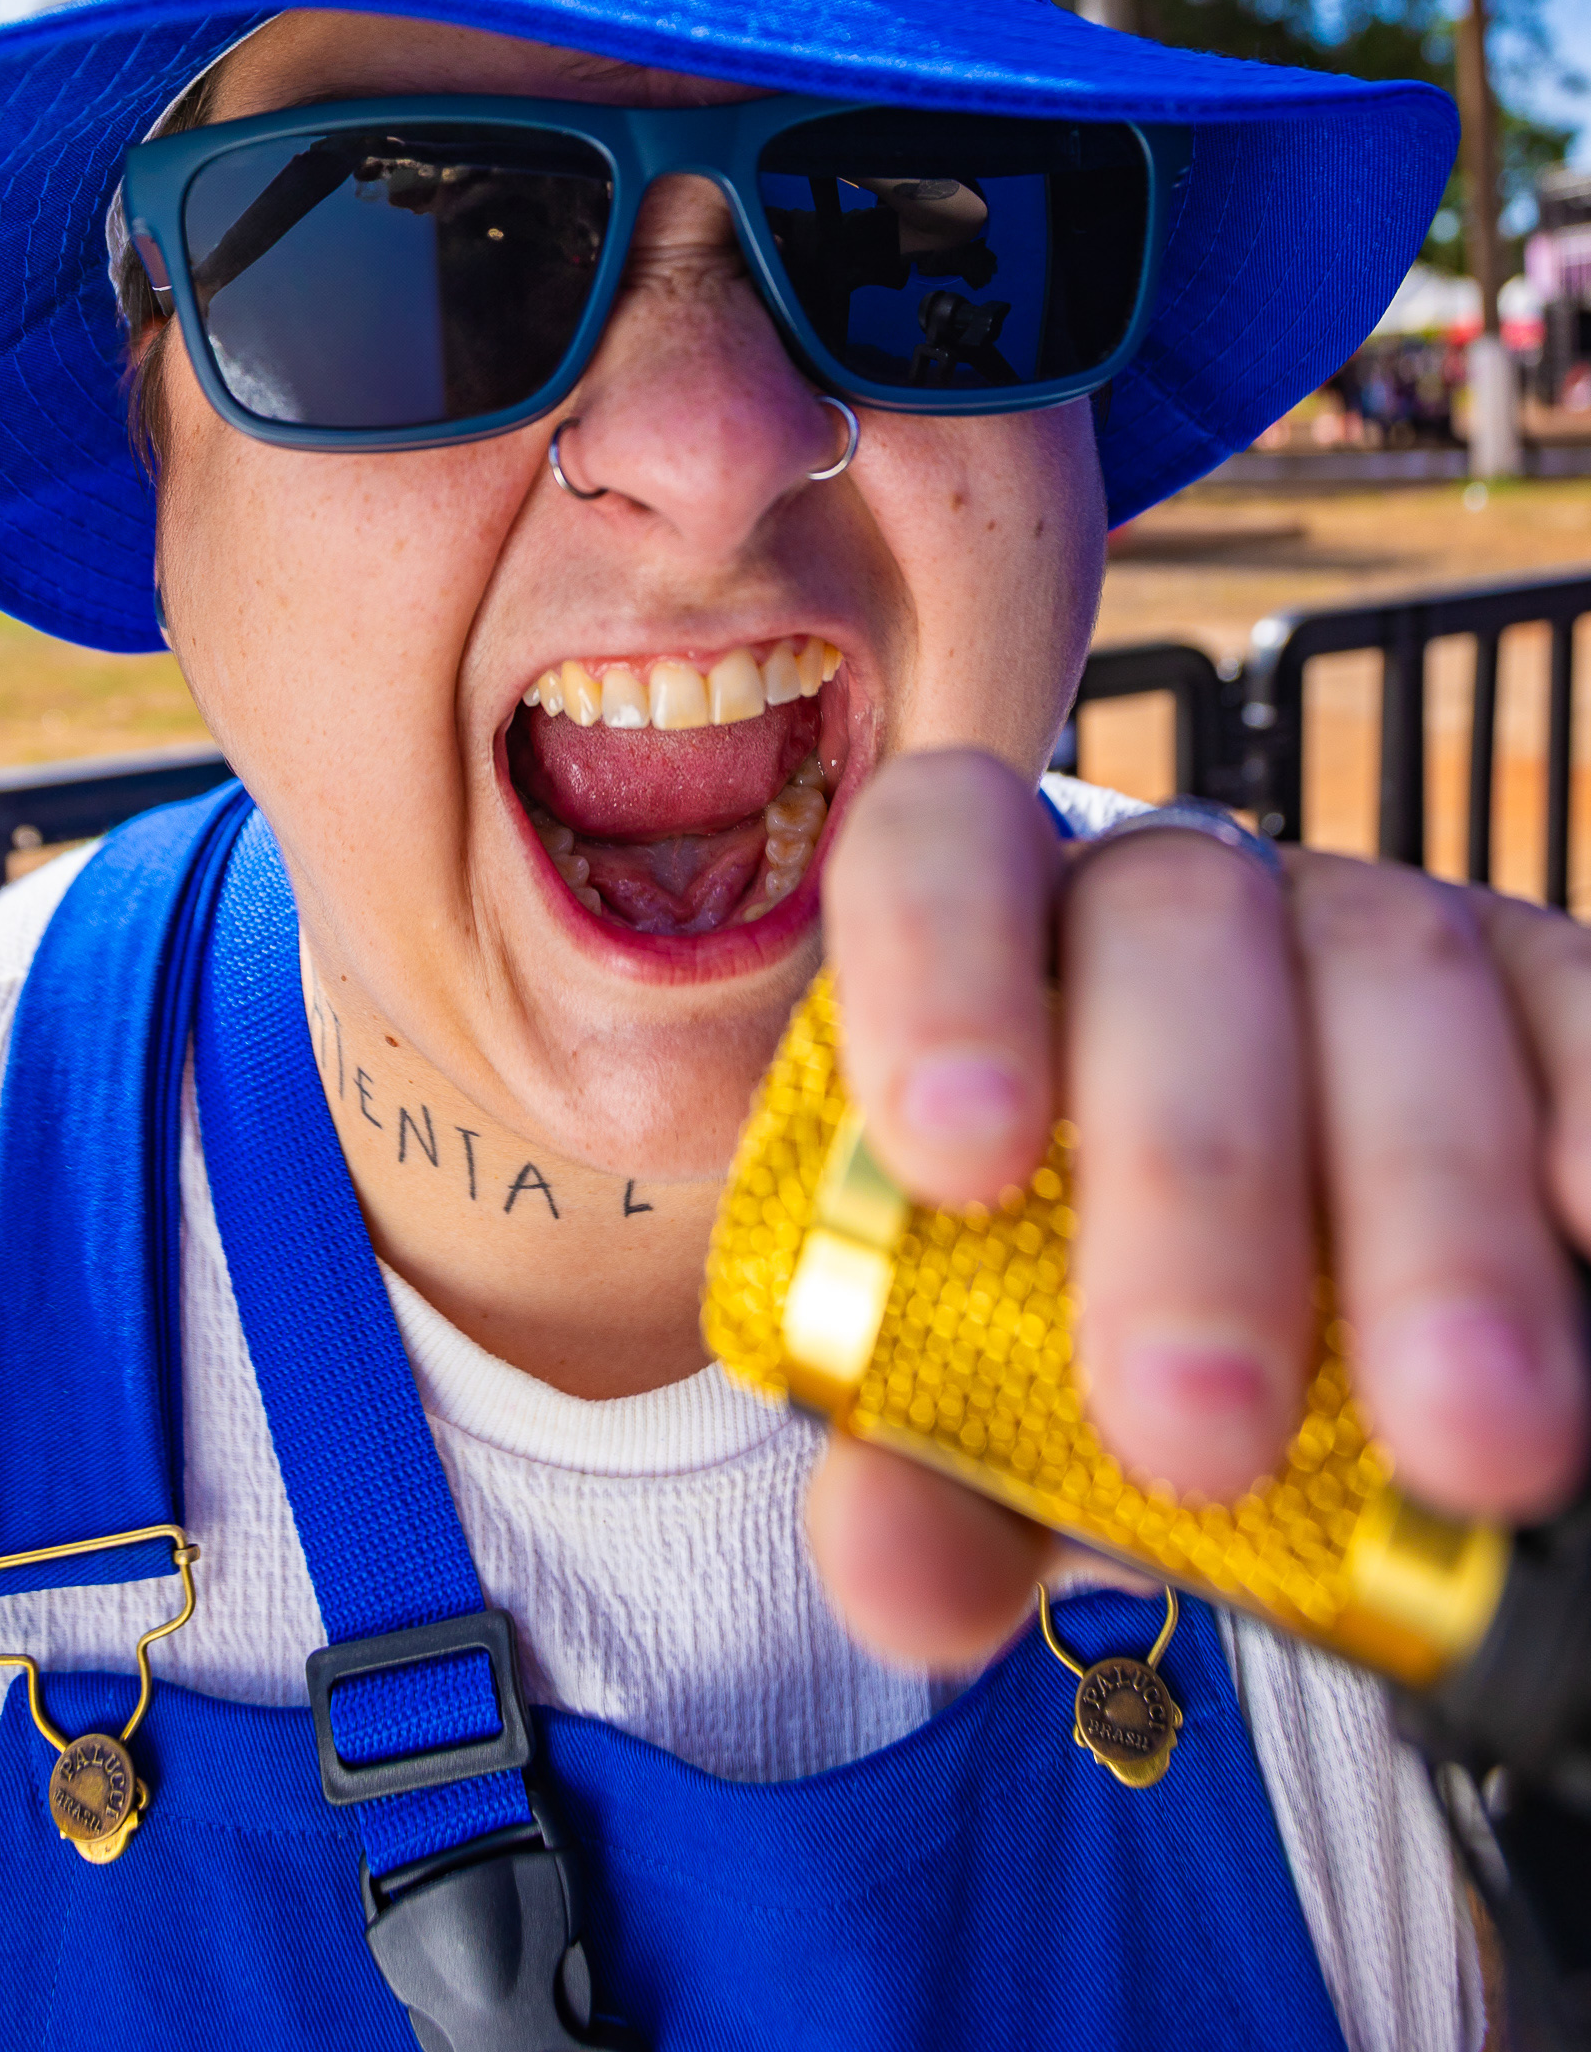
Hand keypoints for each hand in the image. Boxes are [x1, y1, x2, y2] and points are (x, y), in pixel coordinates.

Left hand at [804, 747, 1590, 1670]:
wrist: (1285, 1337)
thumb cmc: (1086, 1340)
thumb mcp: (987, 1419)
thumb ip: (922, 1480)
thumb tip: (899, 1568)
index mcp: (999, 946)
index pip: (937, 851)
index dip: (935, 970)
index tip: (956, 1157)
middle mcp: (1185, 896)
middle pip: (1173, 930)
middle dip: (1190, 1178)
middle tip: (1199, 1428)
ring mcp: (1379, 931)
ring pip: (1398, 971)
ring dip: (1426, 1211)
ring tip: (1463, 1441)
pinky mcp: (1552, 991)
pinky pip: (1586, 1018)